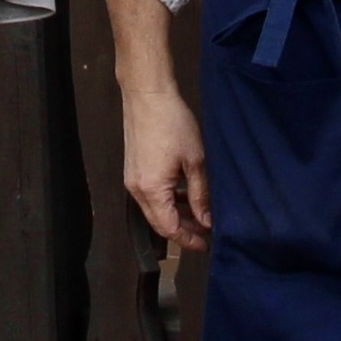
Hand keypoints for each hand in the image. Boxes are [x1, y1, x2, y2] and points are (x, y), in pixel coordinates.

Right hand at [120, 77, 211, 251]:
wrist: (148, 95)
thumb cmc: (172, 123)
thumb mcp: (195, 161)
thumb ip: (201, 194)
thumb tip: (207, 220)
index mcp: (152, 190)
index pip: (169, 228)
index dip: (188, 239)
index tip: (206, 244)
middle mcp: (137, 190)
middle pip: (160, 223)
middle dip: (184, 230)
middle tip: (206, 233)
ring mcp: (133, 180)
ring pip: (155, 209)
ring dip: (176, 215)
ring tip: (201, 215)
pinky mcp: (134, 170)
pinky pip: (151, 195)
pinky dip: (168, 200)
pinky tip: (185, 195)